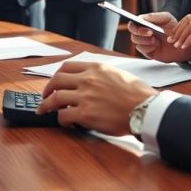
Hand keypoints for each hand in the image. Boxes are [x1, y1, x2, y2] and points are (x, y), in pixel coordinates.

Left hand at [37, 61, 156, 135]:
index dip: (57, 76)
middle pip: (56, 80)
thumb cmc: (138, 94)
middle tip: (44, 97)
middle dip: (47, 89)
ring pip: (55, 98)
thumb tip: (93, 82)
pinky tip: (66, 123)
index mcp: (96, 68)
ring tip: (43, 111)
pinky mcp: (84, 114)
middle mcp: (87, 79)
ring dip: (46, 105)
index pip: (67, 67)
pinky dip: (61, 120)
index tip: (54, 82)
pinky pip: (63, 115)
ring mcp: (84, 96)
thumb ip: (102, 75)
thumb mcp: (119, 74)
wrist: (146, 108)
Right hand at [128, 12, 190, 62]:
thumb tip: (142, 17)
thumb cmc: (174, 28)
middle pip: (133, 32)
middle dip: (140, 32)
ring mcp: (145, 43)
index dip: (135, 23)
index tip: (142, 24)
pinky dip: (147, 47)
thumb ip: (154, 16)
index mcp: (145, 23)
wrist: (182, 42)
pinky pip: (142, 49)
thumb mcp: (166, 18)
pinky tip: (155, 46)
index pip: (134, 23)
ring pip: (135, 41)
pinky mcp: (148, 52)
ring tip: (155, 40)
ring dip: (144, 40)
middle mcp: (143, 33)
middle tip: (150, 33)